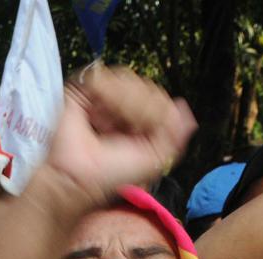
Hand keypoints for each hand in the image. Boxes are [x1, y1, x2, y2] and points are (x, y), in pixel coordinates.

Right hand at [43, 64, 195, 204]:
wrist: (81, 177)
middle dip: (143, 109)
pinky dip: (108, 95)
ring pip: (127, 78)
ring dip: (126, 103)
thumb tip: (182, 104)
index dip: (159, 110)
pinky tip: (99, 115)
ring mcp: (99, 97)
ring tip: (110, 125)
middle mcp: (117, 106)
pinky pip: (104, 77)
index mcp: (133, 120)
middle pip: (145, 85)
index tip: (145, 132)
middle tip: (128, 130)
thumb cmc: (112, 174)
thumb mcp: (156, 158)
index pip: (157, 96)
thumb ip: (175, 133)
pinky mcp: (80, 90)